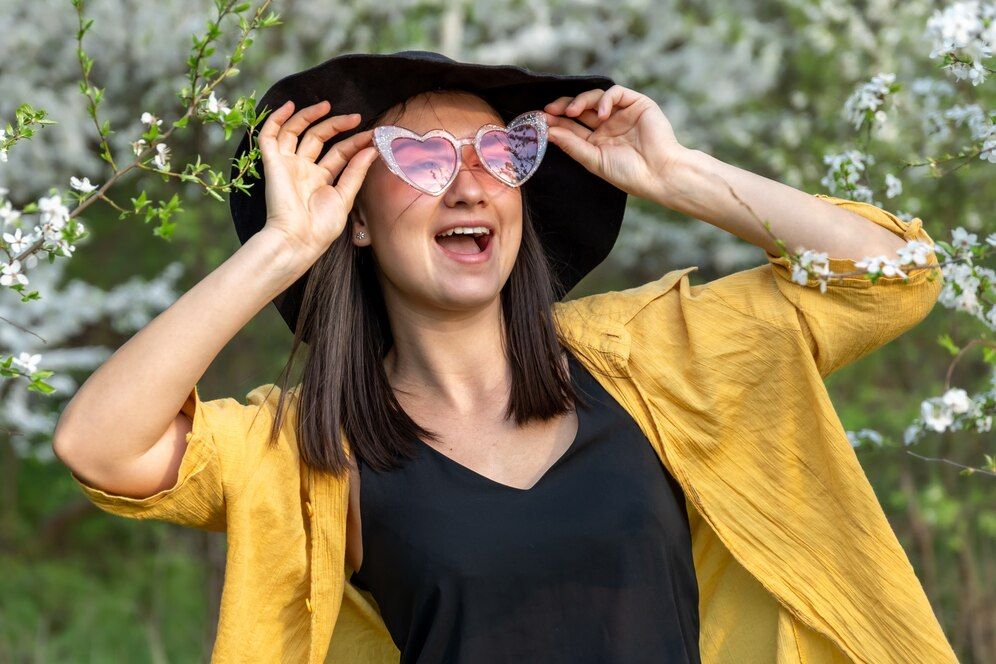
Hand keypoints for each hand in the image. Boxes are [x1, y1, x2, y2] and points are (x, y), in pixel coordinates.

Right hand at [257, 99, 378, 264]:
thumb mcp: (345, 197)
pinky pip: (270, 136)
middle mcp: (304, 169)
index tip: (373, 135)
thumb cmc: (321, 227)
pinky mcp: (272, 163)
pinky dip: (276, 119)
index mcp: (322, 179)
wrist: (298, 239)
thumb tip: (372, 149)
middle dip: (336, 125)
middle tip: (355, 117)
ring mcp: (288, 165)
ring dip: (309, 116)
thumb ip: (356, 171)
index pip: (339, 152)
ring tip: (326, 105)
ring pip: (295, 131)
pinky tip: (289, 106)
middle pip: (319, 137)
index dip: (356, 142)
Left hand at [544, 85, 686, 203]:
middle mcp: (608, 125)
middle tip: (549, 110)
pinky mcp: (637, 103)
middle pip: (580, 108)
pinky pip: (616, 93)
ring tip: (571, 112)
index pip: (572, 126)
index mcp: (597, 140)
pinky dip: (605, 99)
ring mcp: (622, 113)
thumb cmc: (629, 174)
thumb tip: (549, 132)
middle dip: (563, 106)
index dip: (556, 121)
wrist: (659, 174)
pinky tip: (601, 113)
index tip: (539, 120)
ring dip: (580, 101)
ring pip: (595, 97)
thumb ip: (572, 145)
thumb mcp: (595, 160)